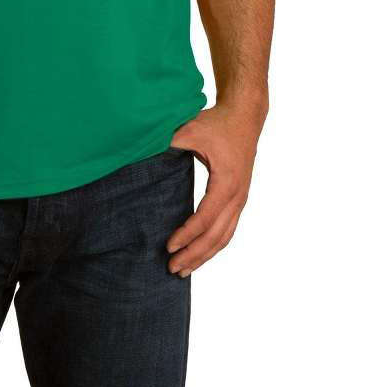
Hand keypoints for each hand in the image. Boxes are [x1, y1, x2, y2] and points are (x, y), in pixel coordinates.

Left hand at [164, 103, 264, 276]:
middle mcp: (237, 196)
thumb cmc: (218, 123)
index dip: (187, 234)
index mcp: (226, 182)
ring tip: (184, 269)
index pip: (205, 218)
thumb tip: (142, 150)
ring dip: (205, 255)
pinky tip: (200, 253)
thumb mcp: (192, 129)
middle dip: (194, 255)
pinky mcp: (239, 199)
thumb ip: (171, 142)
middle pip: (216, 236)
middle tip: (172, 269)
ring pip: (225, 237)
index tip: (168, 247)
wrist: (245, 117)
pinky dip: (214, 244)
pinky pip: (228, 229)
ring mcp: (241, 199)